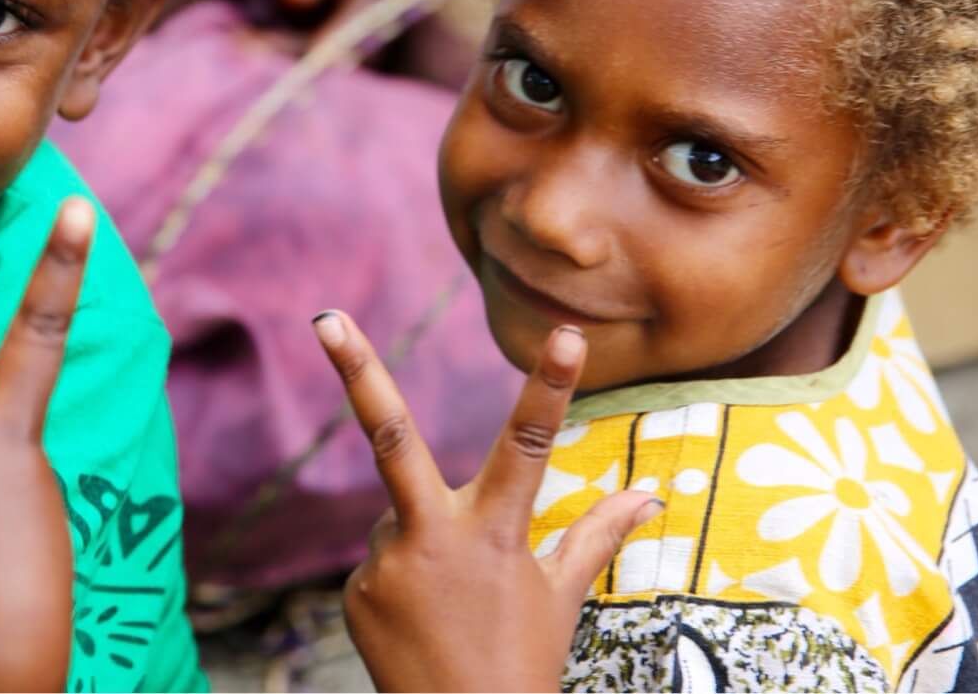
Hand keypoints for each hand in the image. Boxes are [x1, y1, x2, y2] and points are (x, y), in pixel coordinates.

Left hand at [314, 313, 662, 692]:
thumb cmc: (523, 664)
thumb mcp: (562, 596)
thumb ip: (597, 534)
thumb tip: (652, 494)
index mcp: (495, 532)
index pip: (531, 444)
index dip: (551, 386)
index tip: (567, 334)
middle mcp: (434, 538)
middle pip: (393, 439)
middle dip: (358, 372)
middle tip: (325, 318)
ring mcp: (386, 564)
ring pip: (401, 518)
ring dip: (424, 544)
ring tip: (452, 610)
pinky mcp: (356, 591)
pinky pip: (380, 562)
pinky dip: (401, 582)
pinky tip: (422, 626)